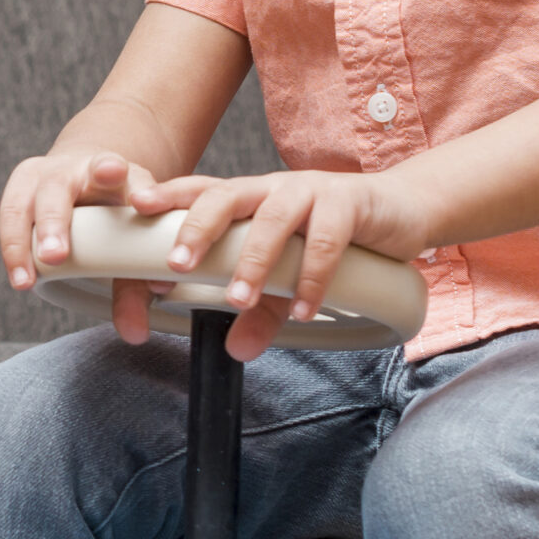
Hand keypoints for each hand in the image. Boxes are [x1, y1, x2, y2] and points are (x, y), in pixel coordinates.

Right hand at [0, 150, 155, 290]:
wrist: (86, 173)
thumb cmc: (116, 209)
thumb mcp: (134, 235)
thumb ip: (136, 284)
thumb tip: (135, 333)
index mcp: (110, 171)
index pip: (109, 166)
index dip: (109, 170)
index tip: (115, 176)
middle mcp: (71, 170)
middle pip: (57, 190)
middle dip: (54, 222)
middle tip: (56, 255)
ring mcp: (39, 177)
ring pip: (21, 205)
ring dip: (21, 244)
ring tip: (27, 280)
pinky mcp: (18, 190)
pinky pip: (8, 220)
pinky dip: (12, 251)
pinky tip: (21, 278)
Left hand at [127, 168, 433, 359]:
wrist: (403, 208)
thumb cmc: (338, 234)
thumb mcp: (292, 276)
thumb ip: (263, 310)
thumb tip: (236, 350)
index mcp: (251, 198)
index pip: (202, 191)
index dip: (169, 196)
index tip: (135, 207)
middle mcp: (273, 188)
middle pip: (225, 196)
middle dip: (197, 228)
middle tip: (175, 264)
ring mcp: (311, 191)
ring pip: (272, 218)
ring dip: (253, 261)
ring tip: (237, 300)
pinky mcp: (349, 202)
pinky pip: (325, 237)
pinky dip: (312, 276)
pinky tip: (303, 308)